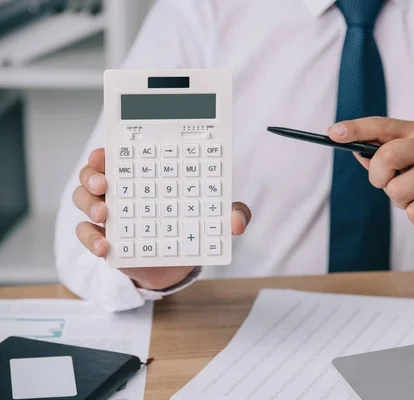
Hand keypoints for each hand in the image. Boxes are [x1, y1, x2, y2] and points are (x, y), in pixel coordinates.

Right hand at [73, 148, 250, 289]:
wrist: (178, 261)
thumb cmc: (191, 225)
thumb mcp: (215, 217)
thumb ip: (231, 213)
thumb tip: (237, 222)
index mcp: (143, 174)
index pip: (119, 155)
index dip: (108, 150)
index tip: (108, 152)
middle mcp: (121, 190)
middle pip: (93, 172)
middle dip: (92, 173)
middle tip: (104, 182)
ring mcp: (110, 214)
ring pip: (83, 199)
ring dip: (89, 203)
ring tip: (104, 213)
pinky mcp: (105, 238)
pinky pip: (87, 235)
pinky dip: (91, 239)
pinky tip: (104, 247)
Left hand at [328, 117, 413, 243]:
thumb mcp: (402, 162)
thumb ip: (377, 155)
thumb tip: (352, 149)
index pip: (380, 126)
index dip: (356, 129)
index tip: (332, 134)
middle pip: (387, 157)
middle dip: (378, 177)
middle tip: (388, 184)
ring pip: (397, 191)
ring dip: (400, 202)